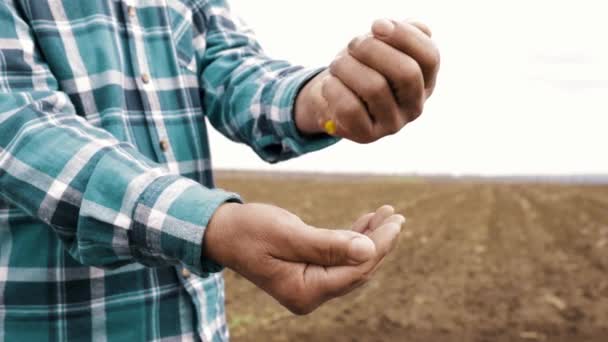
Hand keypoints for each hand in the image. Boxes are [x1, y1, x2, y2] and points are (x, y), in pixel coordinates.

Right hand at [204, 203, 404, 314]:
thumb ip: (329, 244)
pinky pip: (338, 258)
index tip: (395, 220)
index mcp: (305, 292)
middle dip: (379, 242)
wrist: (222, 232)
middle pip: (357, 269)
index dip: (380, 246)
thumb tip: (369, 250)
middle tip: (396, 215)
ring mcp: (309, 286)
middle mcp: (310, 295)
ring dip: (369, 238)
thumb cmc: (249, 230)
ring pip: (350, 263)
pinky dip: (352, 239)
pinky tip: (366, 221)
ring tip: (386, 213)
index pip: (355, 271)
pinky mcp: (308, 273)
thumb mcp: (288, 233)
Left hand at [295, 19, 439, 142]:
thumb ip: (396, 33)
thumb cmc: (362, 66)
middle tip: (353, 44)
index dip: (404, 35)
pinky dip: (335, 89)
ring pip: (375, 88)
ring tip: (336, 63)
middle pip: (406, 73)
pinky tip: (330, 83)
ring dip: (348, 66)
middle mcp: (415, 106)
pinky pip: (350, 109)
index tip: (376, 25)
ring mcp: (393, 124)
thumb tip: (388, 27)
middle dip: (373, 49)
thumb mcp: (381, 46)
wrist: (334, 98)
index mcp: (426, 82)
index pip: (430, 57)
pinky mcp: (366, 135)